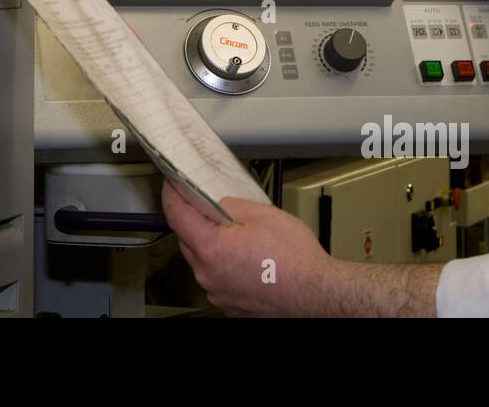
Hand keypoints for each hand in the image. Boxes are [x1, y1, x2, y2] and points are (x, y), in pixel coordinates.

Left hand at [161, 180, 337, 315]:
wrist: (316, 293)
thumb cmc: (295, 260)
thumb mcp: (261, 213)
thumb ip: (229, 204)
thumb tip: (216, 203)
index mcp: (211, 248)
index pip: (176, 215)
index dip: (172, 194)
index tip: (172, 185)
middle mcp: (208, 274)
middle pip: (186, 239)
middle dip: (194, 220)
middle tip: (210, 206)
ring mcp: (217, 292)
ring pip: (201, 260)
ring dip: (211, 244)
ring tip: (239, 235)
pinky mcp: (229, 304)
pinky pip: (216, 277)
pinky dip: (223, 265)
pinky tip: (245, 257)